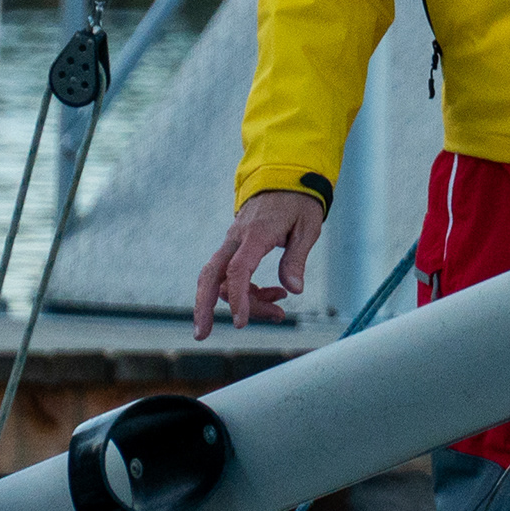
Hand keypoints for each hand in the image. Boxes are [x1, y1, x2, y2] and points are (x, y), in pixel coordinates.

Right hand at [193, 189, 325, 335]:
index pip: (238, 270)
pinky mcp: (236, 246)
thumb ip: (296, 258)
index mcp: (256, 234)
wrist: (284, 174)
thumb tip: (294, 290)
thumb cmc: (299, 200)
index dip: (237, 298)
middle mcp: (237, 239)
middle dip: (202, 306)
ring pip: (223, 280)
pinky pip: (234, 274)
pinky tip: (276, 295)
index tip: (240, 322)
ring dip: (246, 302)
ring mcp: (233, 242)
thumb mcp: (307, 227)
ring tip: (278, 314)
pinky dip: (250, 291)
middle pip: (210, 275)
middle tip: (202, 335)